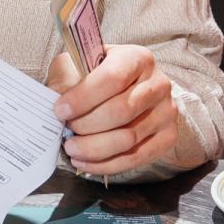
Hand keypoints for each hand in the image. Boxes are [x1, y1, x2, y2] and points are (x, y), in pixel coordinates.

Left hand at [47, 44, 176, 179]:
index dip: (83, 98)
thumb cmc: (94, 76)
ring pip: (128, 138)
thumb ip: (66, 79)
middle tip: (65, 131)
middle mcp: (158, 83)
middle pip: (121, 111)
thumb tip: (56, 102)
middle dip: (86, 125)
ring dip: (93, 149)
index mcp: (136, 58)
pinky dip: (106, 165)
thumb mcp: (75, 66)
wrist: (123, 89)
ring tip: (71, 149)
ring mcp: (166, 112)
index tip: (60, 111)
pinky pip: (136, 158)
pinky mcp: (167, 136)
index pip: (112, 78)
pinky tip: (85, 162)